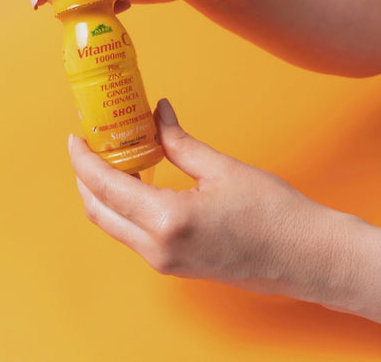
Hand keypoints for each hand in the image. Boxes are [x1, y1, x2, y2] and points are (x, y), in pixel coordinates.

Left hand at [69, 98, 357, 305]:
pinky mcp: (173, 266)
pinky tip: (133, 183)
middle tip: (89, 146)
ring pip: (113, 225)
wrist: (305, 256)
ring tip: (109, 159)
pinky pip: (132, 234)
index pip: (106, 186)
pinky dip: (122, 207)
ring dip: (102, 193)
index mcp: (167, 220)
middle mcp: (157, 248)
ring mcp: (163, 262)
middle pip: (99, 210)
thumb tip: (159, 113)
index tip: (75, 138)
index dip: (84, 160)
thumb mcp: (220, 168)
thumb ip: (179, 141)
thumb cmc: (273, 213)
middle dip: (85, 177)